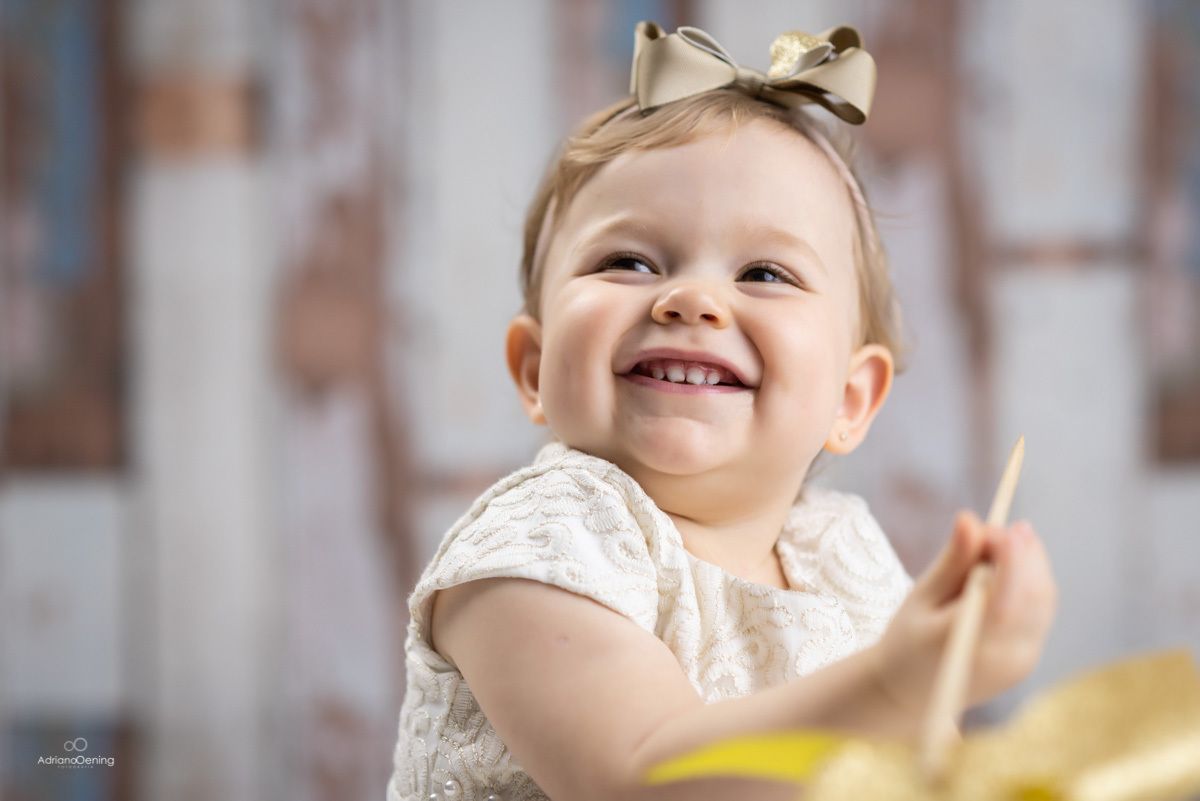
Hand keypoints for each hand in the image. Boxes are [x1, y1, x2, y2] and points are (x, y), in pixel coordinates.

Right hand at [871, 510, 1057, 718]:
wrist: (909, 694)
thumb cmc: (905, 641)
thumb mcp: (921, 597)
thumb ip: (952, 561)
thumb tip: (971, 518)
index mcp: (970, 646)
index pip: (1006, 601)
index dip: (1014, 560)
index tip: (1005, 527)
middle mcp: (1006, 658)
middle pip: (1035, 597)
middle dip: (1025, 554)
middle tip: (1000, 527)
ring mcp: (1022, 662)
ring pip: (1045, 601)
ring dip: (1032, 564)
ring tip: (1003, 540)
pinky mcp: (1027, 659)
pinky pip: (1041, 611)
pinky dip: (1031, 581)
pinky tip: (1010, 565)